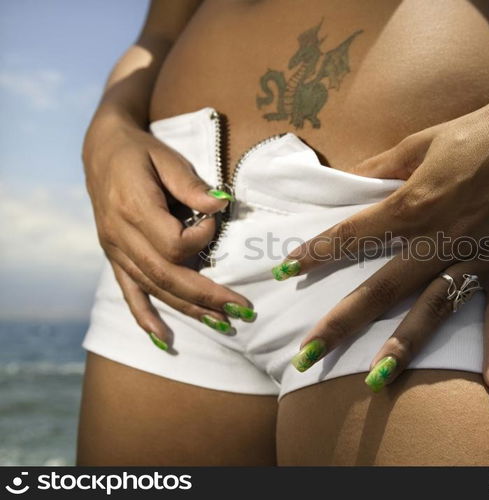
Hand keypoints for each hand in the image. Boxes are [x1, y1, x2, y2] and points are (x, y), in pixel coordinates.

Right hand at [83, 114, 255, 348]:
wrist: (101, 151)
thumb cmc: (141, 152)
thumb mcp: (167, 158)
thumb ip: (192, 185)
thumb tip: (222, 205)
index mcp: (133, 209)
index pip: (174, 244)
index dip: (202, 238)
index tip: (215, 220)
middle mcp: (120, 236)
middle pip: (168, 276)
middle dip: (207, 296)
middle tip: (242, 310)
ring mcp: (115, 250)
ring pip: (154, 289)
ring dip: (189, 309)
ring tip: (222, 323)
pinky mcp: (114, 257)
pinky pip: (129, 293)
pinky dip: (146, 318)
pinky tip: (163, 339)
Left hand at [275, 84, 488, 395]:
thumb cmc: (478, 132)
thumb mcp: (420, 142)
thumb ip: (379, 167)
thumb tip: (345, 180)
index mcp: (414, 204)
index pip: (352, 235)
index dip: (314, 253)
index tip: (284, 271)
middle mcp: (441, 238)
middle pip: (381, 288)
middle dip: (341, 323)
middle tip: (306, 356)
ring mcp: (478, 257)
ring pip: (434, 309)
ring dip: (404, 345)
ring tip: (375, 379)